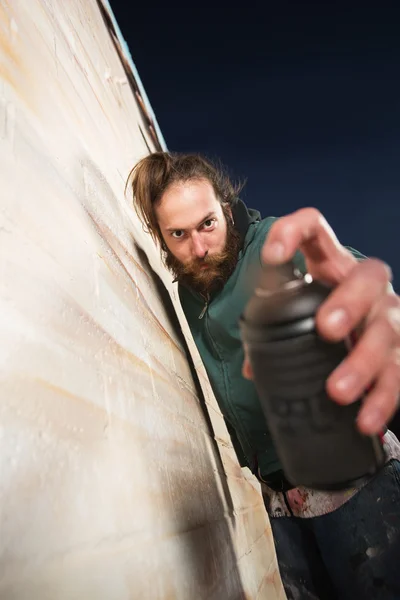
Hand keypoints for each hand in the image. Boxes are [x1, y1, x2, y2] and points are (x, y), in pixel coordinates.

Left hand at [243, 207, 399, 434]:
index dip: (294, 233)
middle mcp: (366, 287)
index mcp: (331, 269)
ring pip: (387, 329)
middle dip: (348, 301)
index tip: (273, 256)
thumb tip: (253, 365)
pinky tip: (364, 419)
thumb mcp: (300, 319)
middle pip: (368, 276)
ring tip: (337, 391)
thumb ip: (274, 333)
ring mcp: (390, 318)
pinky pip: (398, 374)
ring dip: (361, 361)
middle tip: (326, 329)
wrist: (374, 351)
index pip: (316, 231)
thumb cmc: (328, 326)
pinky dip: (381, 398)